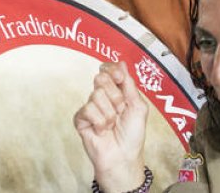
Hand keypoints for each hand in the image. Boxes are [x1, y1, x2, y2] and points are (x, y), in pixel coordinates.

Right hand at [74, 62, 148, 192]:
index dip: (113, 70)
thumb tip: (121, 62)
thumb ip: (129, 84)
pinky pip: (88, 110)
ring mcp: (91, 107)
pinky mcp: (81, 119)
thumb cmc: (133, 135)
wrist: (123, 157)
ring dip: (109, 113)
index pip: (109, 70)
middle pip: (101, 79)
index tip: (119, 77)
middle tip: (120, 110)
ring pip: (96, 95)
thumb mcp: (138, 106)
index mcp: (117, 91)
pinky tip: (101, 130)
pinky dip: (99, 121)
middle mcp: (103, 97)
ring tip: (112, 125)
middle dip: (115, 96)